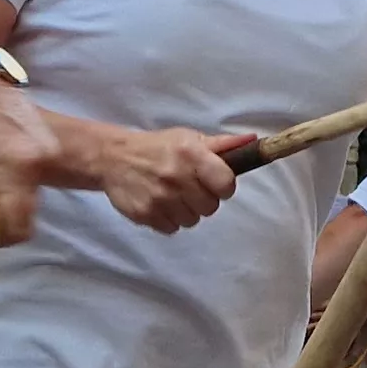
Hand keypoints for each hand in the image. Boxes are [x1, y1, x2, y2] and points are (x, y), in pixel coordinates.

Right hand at [93, 127, 246, 233]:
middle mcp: (176, 176)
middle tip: (190, 187)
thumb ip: (221, 145)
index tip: (216, 183)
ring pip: (193, 220)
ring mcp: (160, 198)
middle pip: (211, 207)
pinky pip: (172, 228)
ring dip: (187, 210)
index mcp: (191, 154)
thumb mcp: (188, 139)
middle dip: (204, 199)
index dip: (224, 186)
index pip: (226, 183)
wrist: (113, 158)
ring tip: (173, 194)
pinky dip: (169, 219)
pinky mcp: (146, 215)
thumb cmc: (157, 147)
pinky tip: (160, 203)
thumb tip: (253, 142)